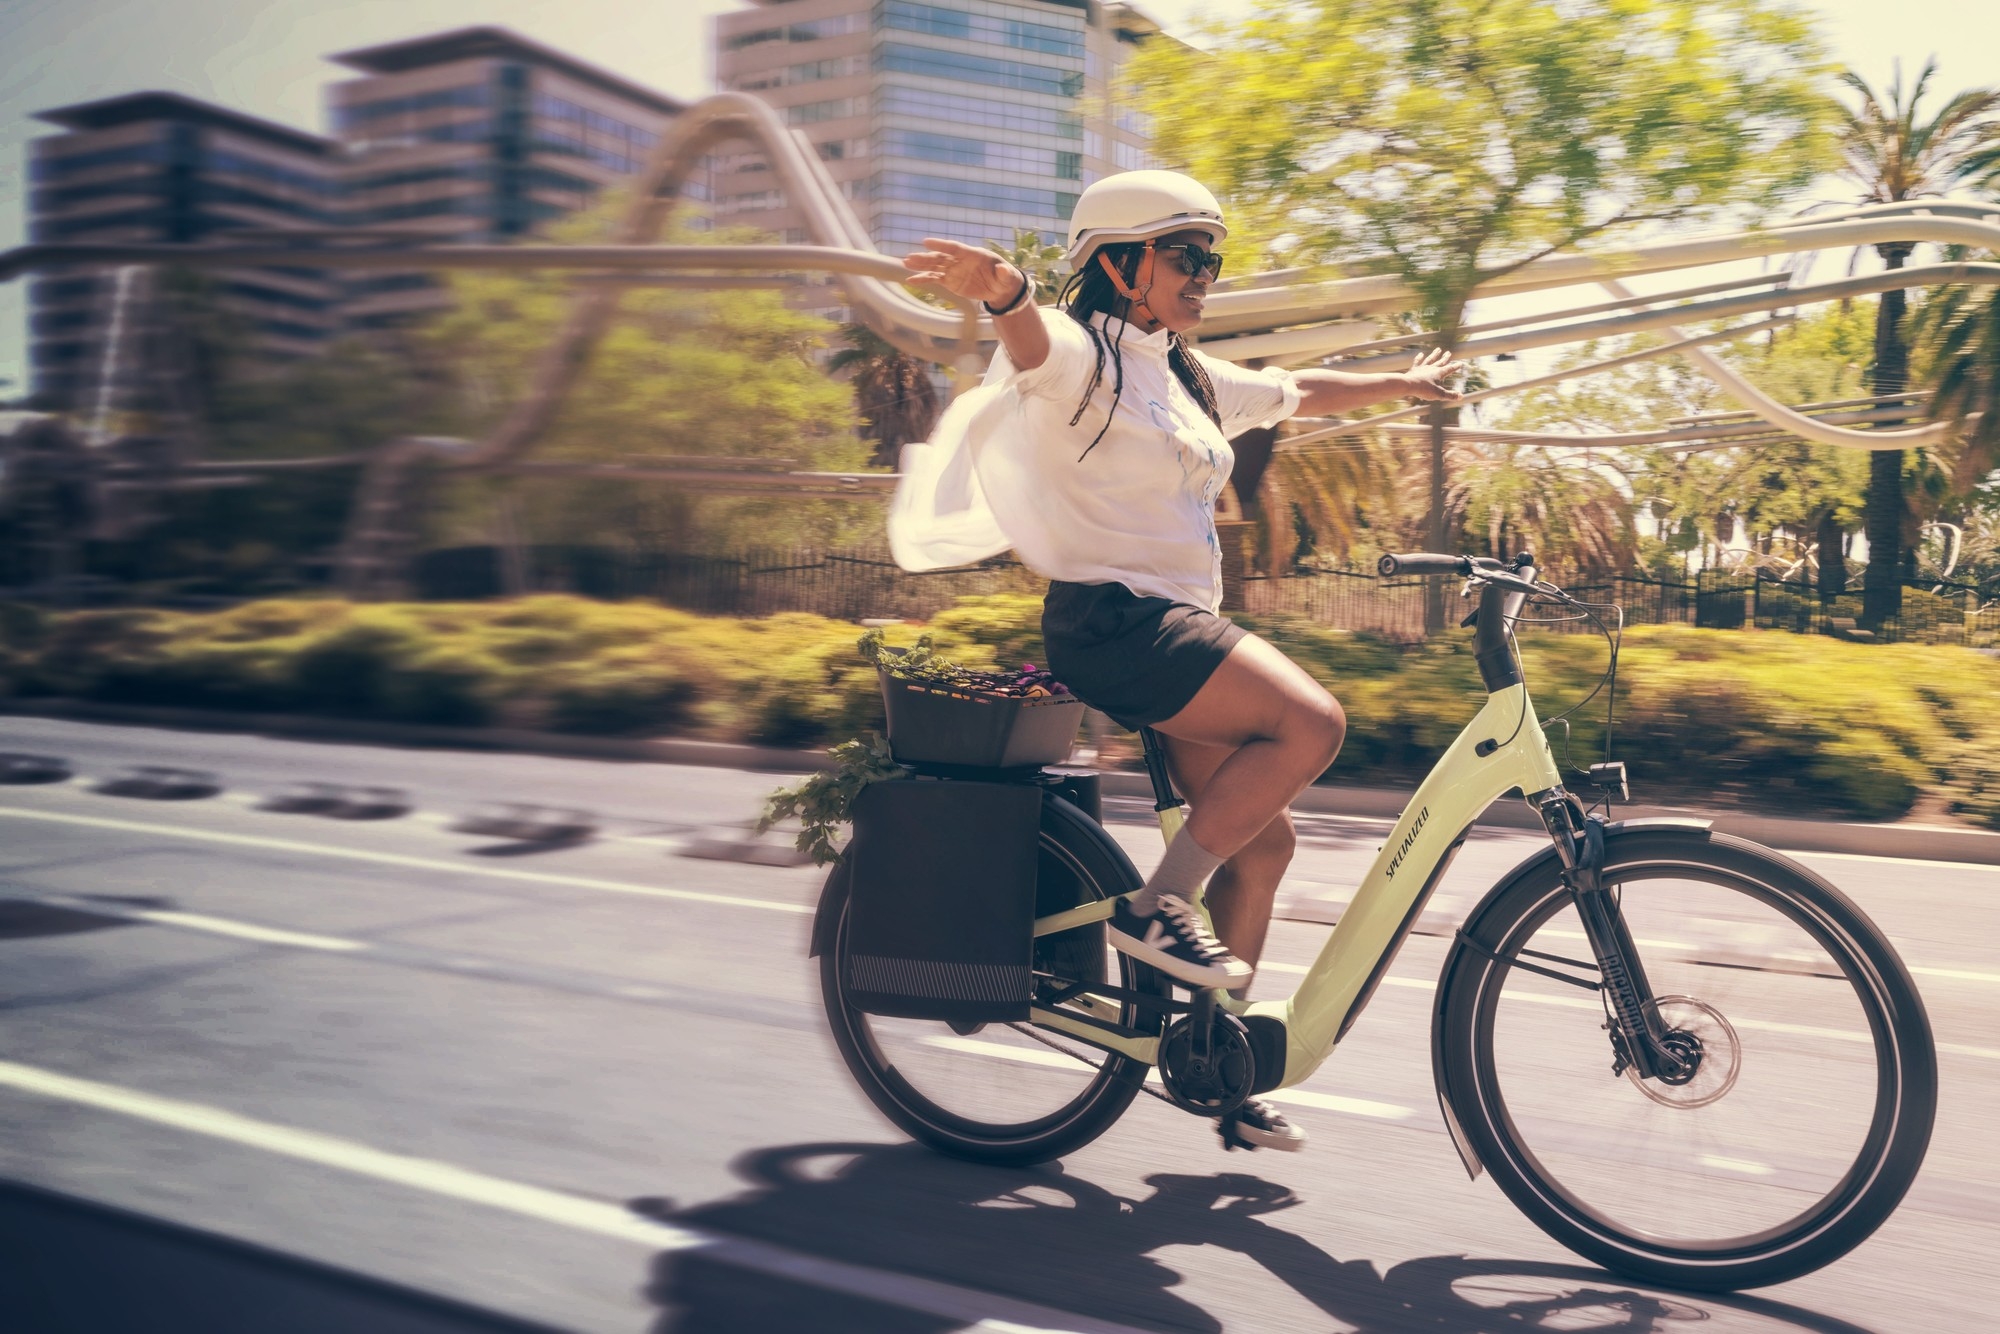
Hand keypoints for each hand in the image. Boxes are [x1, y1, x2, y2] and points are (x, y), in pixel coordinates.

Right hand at [902, 237, 1026, 307]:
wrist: (1000, 288)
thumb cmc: (1005, 278)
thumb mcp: (1007, 276)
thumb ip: (1004, 273)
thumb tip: (1002, 269)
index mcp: (972, 254)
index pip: (954, 248)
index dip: (941, 245)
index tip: (926, 242)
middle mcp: (960, 261)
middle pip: (940, 258)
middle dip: (925, 258)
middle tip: (910, 257)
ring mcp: (954, 271)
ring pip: (934, 267)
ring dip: (920, 265)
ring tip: (905, 263)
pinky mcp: (950, 282)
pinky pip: (934, 280)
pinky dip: (923, 280)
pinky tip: (910, 280)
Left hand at [1400, 346, 1468, 402]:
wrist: (1408, 385)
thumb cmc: (1424, 390)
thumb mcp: (1439, 394)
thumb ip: (1450, 395)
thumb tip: (1461, 396)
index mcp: (1439, 373)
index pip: (1449, 369)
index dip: (1455, 366)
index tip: (1460, 363)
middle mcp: (1432, 368)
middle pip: (1440, 362)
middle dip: (1445, 358)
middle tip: (1448, 352)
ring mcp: (1423, 368)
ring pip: (1430, 359)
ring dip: (1435, 354)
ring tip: (1438, 349)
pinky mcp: (1414, 369)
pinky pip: (1417, 362)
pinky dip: (1419, 358)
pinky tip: (1421, 354)